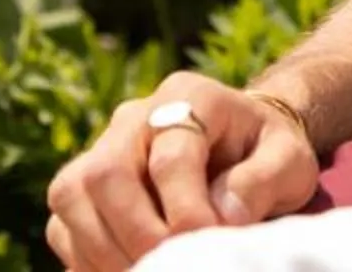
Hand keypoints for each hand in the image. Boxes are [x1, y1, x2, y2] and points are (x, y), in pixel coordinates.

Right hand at [47, 73, 318, 269]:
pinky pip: (62, 225)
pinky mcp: (82, 188)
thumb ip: (264, 180)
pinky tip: (127, 270)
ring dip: (106, 249)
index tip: (208, 239)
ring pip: (72, 195)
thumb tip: (225, 214)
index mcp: (188, 97)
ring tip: (149, 270)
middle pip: (106, 172)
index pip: (171, 155)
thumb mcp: (288, 160)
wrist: (243, 147)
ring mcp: (101, 148)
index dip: (186, 208)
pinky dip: (88, 259)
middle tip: (170, 262)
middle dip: (136, 231)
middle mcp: (134, 116)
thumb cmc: (266, 152)